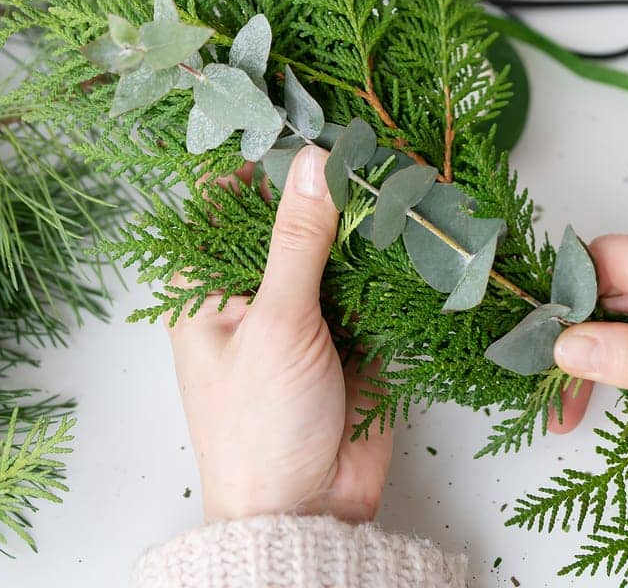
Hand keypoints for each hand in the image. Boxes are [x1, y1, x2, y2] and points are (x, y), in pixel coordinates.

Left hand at [168, 144, 392, 521]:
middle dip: (330, 177)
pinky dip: (393, 248)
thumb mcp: (276, 323)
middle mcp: (252, 283)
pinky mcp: (350, 326)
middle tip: (372, 134)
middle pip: (289, 209)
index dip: (262, 153)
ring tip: (405, 165)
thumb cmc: (260, 427)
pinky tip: (420, 214)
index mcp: (207, 281)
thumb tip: (313, 158)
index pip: (226, 195)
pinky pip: (371, 273)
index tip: (305, 112)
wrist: (309, 517)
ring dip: (367, 209)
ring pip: (335, 237)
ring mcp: (303, 304)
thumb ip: (298, 240)